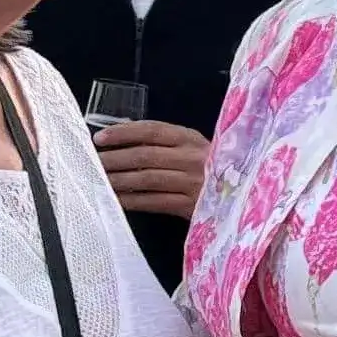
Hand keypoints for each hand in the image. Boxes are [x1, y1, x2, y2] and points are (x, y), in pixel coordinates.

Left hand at [92, 119, 212, 219]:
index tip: (100, 138)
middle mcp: (193, 158)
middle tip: (93, 162)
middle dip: (114, 159)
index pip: (152, 131)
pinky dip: (132, 200)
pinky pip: (154, 202)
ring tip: (100, 180)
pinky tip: (116, 199)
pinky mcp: (191, 206)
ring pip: (147, 179)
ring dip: (119, 180)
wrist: (244, 196)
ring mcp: (193, 183)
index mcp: (191, 139)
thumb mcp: (194, 149)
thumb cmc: (211, 170)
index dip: (124, 132)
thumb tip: (123, 143)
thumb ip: (167, 144)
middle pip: (146, 155)